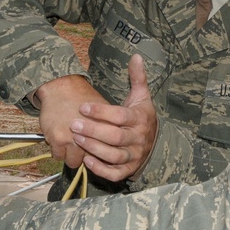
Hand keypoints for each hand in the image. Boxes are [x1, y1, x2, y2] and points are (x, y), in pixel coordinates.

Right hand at [35, 75, 109, 167]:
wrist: (61, 87)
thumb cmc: (82, 96)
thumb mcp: (103, 109)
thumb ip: (110, 126)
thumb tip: (117, 142)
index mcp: (101, 130)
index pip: (104, 154)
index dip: (100, 154)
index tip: (97, 152)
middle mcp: (87, 137)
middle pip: (87, 160)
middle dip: (85, 156)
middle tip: (82, 149)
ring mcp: (70, 139)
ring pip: (71, 161)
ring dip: (70, 155)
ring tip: (70, 144)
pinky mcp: (55, 139)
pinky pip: (57, 155)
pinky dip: (58, 151)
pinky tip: (60, 140)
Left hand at [70, 55, 158, 181]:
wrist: (156, 142)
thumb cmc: (142, 116)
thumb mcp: (142, 96)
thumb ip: (137, 77)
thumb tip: (135, 56)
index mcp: (140, 119)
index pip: (120, 116)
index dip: (101, 112)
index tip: (83, 107)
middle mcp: (138, 138)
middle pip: (115, 137)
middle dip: (93, 131)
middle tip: (73, 124)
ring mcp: (134, 155)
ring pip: (114, 155)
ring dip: (94, 148)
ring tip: (76, 138)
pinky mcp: (129, 169)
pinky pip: (115, 173)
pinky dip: (101, 169)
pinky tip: (87, 160)